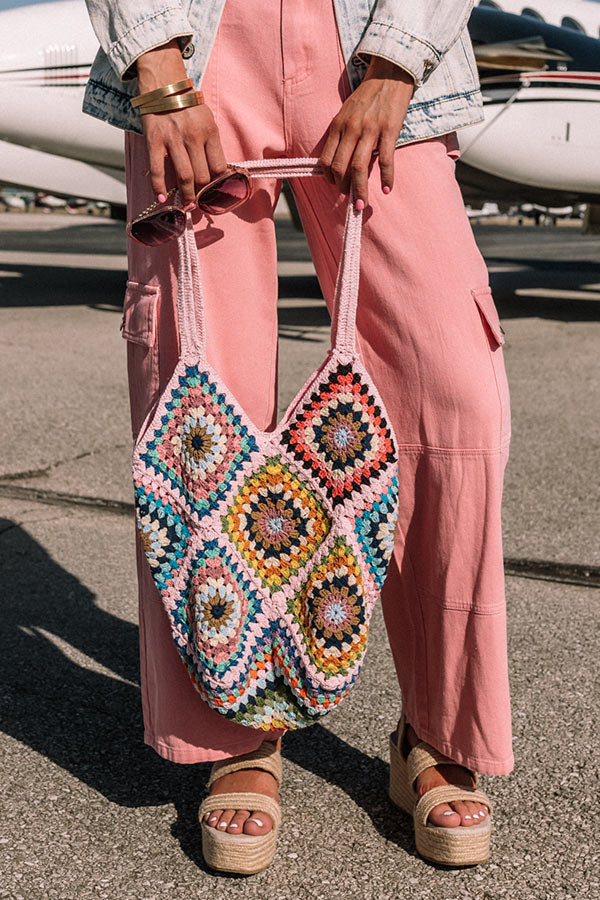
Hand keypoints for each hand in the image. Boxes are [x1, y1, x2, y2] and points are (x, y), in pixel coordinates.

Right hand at [136, 39, 227, 203]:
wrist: (163, 82)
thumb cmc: (186, 104)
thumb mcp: (206, 120)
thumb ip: (211, 144)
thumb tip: (216, 173)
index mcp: (210, 131)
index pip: (219, 168)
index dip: (218, 185)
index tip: (215, 194)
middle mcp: (194, 136)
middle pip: (203, 176)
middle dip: (202, 193)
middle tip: (200, 202)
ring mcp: (173, 139)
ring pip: (185, 177)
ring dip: (187, 195)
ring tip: (187, 204)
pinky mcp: (154, 140)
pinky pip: (158, 169)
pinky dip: (158, 187)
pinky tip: (161, 198)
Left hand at [318, 56, 414, 207]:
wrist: (390, 72)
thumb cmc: (368, 96)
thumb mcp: (347, 113)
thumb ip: (342, 134)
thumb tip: (338, 161)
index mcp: (338, 125)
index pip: (326, 160)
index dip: (329, 178)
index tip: (336, 186)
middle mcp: (351, 128)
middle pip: (340, 168)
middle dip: (343, 188)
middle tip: (350, 199)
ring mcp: (370, 129)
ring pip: (359, 168)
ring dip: (360, 190)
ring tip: (361, 205)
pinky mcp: (389, 130)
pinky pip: (385, 160)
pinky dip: (387, 178)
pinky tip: (387, 189)